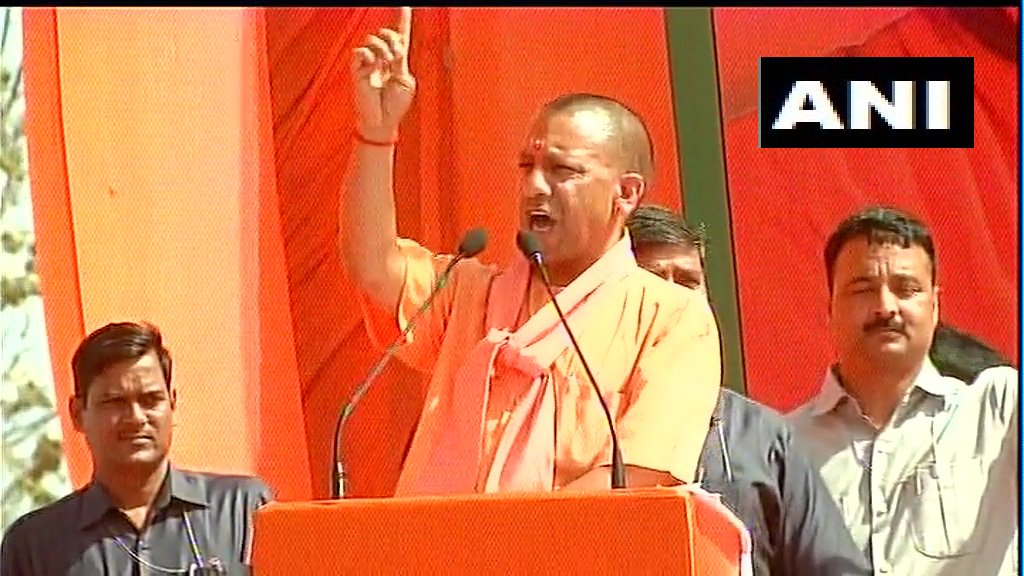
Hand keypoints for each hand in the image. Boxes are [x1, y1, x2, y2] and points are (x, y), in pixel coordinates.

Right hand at [351, 7, 415, 140]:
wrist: (382, 122)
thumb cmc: (395, 106)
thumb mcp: (405, 81)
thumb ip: (400, 62)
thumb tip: (393, 48)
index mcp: (397, 62)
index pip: (400, 37)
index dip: (402, 21)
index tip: (405, 6)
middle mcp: (382, 60)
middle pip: (387, 34)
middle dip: (392, 37)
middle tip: (395, 53)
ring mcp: (369, 64)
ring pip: (372, 39)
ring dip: (382, 47)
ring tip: (385, 61)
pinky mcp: (357, 70)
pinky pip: (359, 51)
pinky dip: (368, 55)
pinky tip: (372, 65)